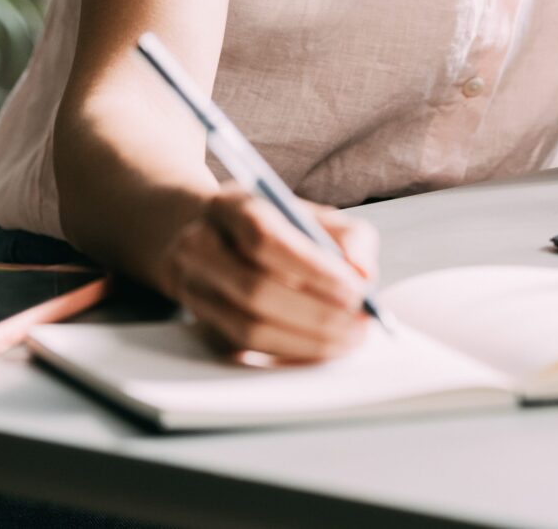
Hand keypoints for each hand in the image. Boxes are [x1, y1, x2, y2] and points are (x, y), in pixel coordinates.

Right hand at [150, 182, 379, 363]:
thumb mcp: (315, 216)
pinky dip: (290, 352)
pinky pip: (247, 350)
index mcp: (230, 206)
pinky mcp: (202, 325)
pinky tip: (322, 347)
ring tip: (349, 338)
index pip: (264, 239)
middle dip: (315, 313)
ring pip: (247, 328)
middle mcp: (200, 246)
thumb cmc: (277, 227)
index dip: (311, 270)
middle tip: (359, 324)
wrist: (216, 237)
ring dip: (306, 341)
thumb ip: (349, 238)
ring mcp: (193, 288)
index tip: (355, 292)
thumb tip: (363, 275)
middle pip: (253, 289)